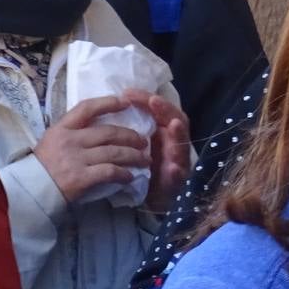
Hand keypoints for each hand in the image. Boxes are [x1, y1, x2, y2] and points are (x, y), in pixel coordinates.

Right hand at [33, 96, 150, 203]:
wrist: (29, 190)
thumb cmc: (41, 166)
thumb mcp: (51, 141)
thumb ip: (71, 134)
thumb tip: (97, 131)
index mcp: (61, 128)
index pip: (87, 108)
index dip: (108, 103)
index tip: (124, 102)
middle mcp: (70, 140)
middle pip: (109, 132)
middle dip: (131, 136)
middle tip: (142, 141)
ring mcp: (76, 159)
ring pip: (114, 152)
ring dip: (134, 156)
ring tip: (144, 160)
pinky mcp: (82, 177)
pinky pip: (110, 172)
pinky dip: (123, 174)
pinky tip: (129, 177)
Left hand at [125, 90, 191, 210]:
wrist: (147, 196)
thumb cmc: (138, 165)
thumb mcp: (130, 143)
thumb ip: (124, 127)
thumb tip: (108, 106)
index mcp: (160, 131)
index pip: (157, 109)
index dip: (145, 99)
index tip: (128, 92)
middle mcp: (171, 142)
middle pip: (174, 120)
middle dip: (165, 109)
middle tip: (154, 101)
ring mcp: (177, 160)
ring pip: (181, 145)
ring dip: (178, 134)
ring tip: (173, 125)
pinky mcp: (176, 181)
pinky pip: (179, 175)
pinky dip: (176, 171)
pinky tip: (173, 167)